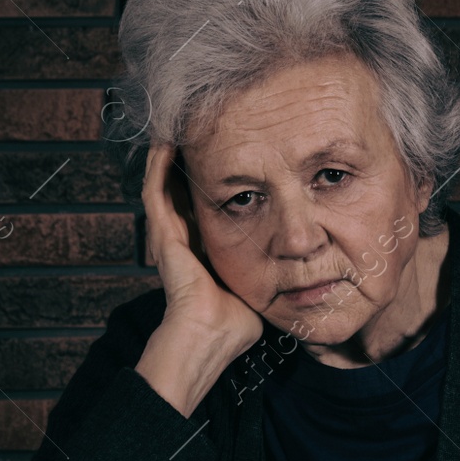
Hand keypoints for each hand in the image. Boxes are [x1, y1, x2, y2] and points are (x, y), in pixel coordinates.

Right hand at [141, 141, 264, 352]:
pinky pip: (155, 190)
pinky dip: (158, 164)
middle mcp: (182, 239)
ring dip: (169, 155)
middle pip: (181, 189)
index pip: (203, 205)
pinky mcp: (162, 234)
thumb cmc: (236, 321)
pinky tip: (166, 141)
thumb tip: (304, 258)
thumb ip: (273, 266)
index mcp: (201, 250)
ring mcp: (168, 235)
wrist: (212, 333)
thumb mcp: (259, 283)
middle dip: (188, 161)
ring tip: (179, 126)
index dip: (209, 180)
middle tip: (199, 130)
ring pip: (163, 183)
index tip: (226, 155)